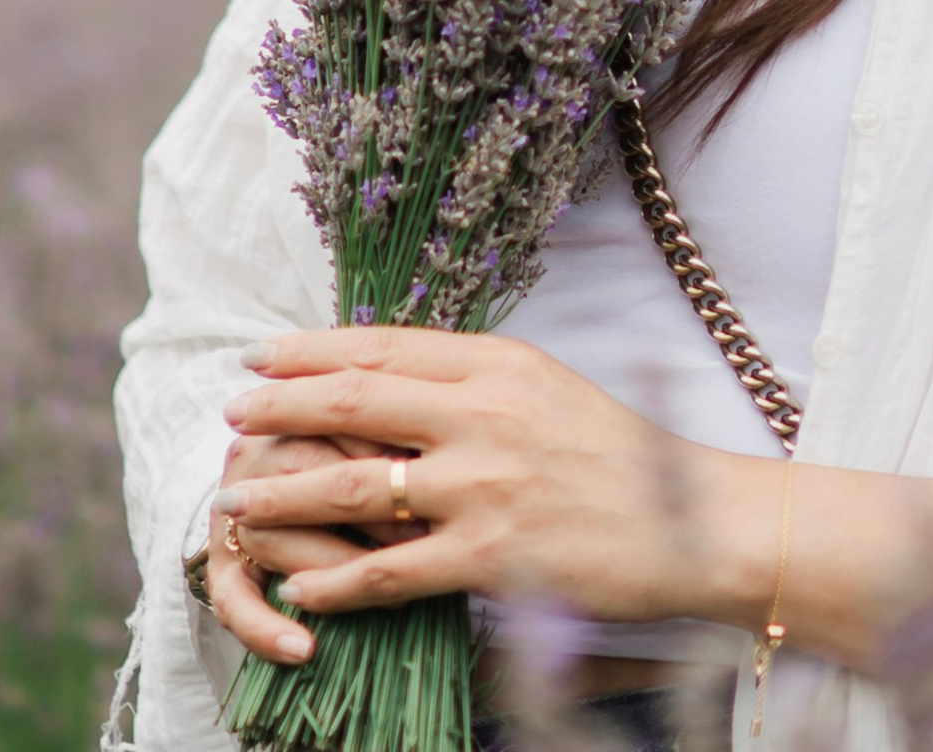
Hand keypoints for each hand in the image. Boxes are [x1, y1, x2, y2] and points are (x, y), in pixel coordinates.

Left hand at [219, 331, 932, 723]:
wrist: (698, 520)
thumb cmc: (622, 454)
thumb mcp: (547, 387)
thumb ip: (476, 379)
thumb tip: (399, 371)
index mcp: (498, 362)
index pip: (384, 346)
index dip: (314, 351)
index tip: (264, 355)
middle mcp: (484, 412)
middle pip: (357, 400)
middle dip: (284, 406)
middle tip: (234, 413)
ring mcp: (486, 484)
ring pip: (360, 482)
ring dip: (291, 491)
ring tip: (242, 499)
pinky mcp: (494, 555)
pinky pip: (395, 570)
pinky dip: (340, 580)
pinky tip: (302, 586)